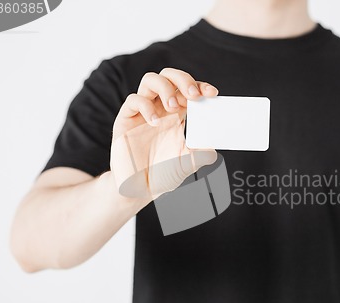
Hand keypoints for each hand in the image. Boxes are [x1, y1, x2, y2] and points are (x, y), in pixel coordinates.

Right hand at [110, 68, 218, 198]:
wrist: (140, 190)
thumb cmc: (163, 174)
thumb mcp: (187, 164)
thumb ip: (201, 155)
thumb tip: (214, 149)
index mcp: (177, 115)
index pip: (188, 90)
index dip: (200, 86)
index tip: (212, 93)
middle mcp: (159, 109)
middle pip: (169, 76)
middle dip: (183, 80)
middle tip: (193, 95)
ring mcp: (142, 112)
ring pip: (150, 80)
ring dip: (165, 88)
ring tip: (173, 107)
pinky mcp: (126, 120)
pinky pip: (133, 100)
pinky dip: (146, 106)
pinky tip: (155, 123)